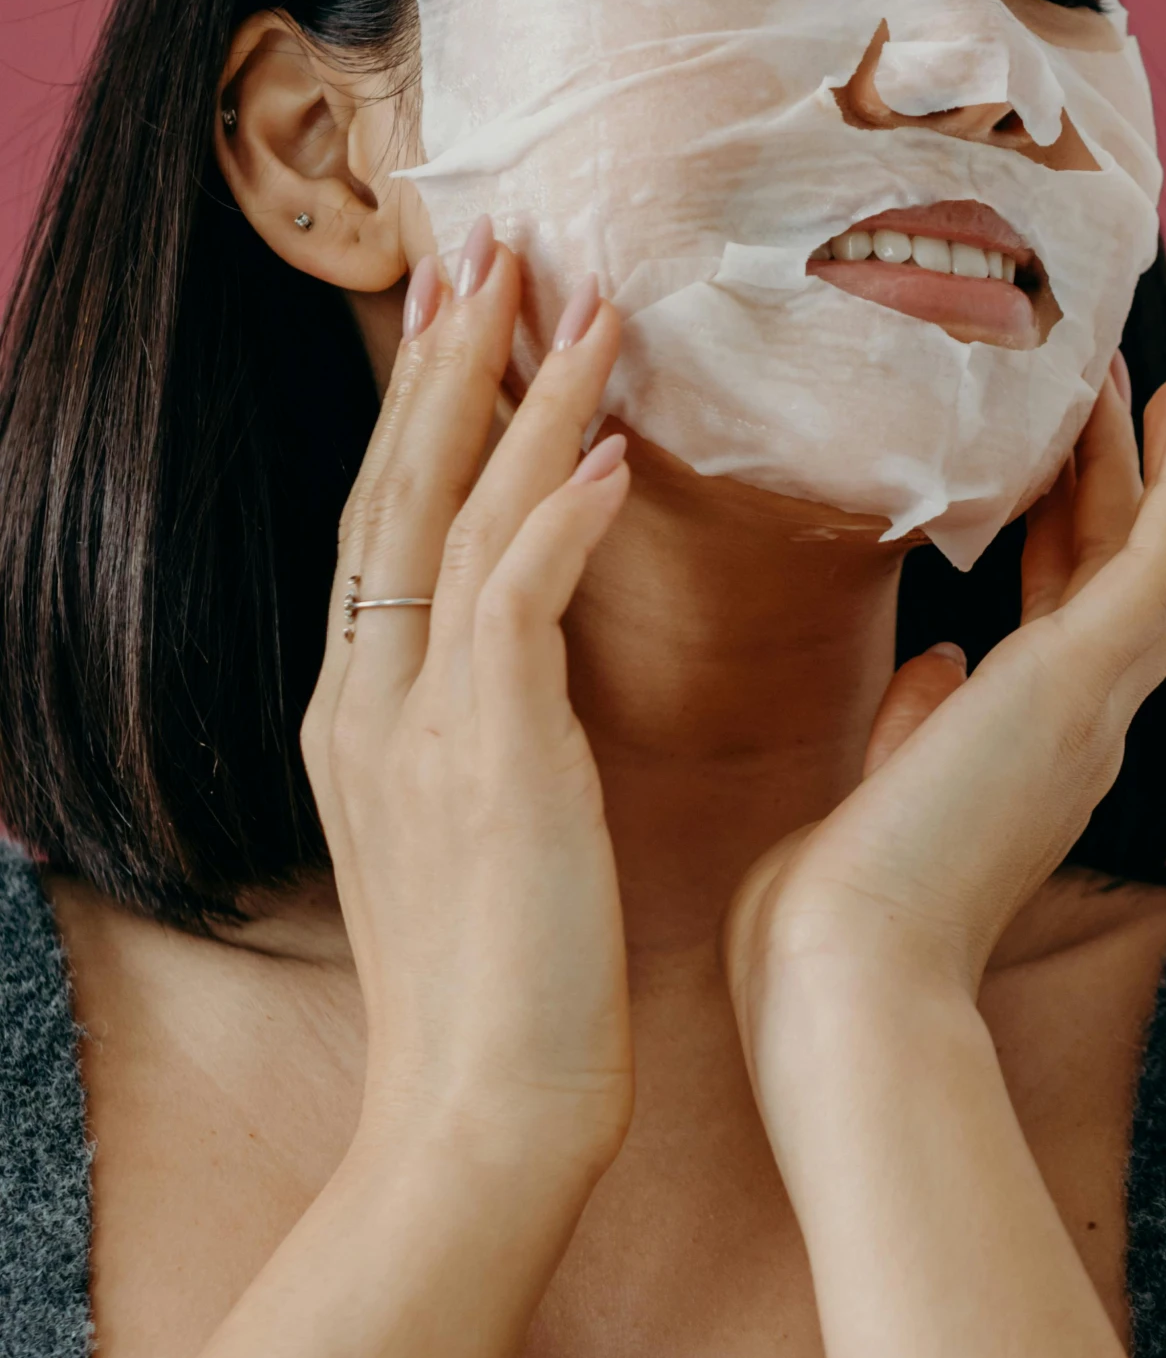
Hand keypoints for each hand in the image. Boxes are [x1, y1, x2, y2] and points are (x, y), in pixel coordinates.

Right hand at [301, 218, 633, 1175]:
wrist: (483, 1115)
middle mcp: (367, 700)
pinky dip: (558, 514)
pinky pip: (515, 601)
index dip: (423, 409)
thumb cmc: (504, 983)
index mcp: (360, 713)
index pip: (386, 520)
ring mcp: (416, 725)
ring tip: (575, 298)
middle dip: (446, 359)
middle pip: (400, 488)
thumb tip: (530, 653)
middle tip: (486, 242)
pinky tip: (612, 448)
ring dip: (520, 400)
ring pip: (455, 518)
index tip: (459, 310)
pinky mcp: (489, 757)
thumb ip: (487, 722)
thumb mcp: (469, 826)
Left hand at [724, 368, 1165, 1066]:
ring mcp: (1091, 708)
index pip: (1063, 624)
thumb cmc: (835, 914)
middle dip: (1129, 486)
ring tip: (1162, 384)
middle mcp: (1080, 732)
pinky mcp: (1081, 683)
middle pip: (1120, 580)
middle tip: (1139, 399)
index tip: (1068, 478)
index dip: (1075, 540)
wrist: (846, 977)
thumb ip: (914, 725)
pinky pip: (1158, 562)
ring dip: (1161, 468)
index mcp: (1029, 758)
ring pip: (1152, 561)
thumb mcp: (879, 793)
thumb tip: (939, 661)